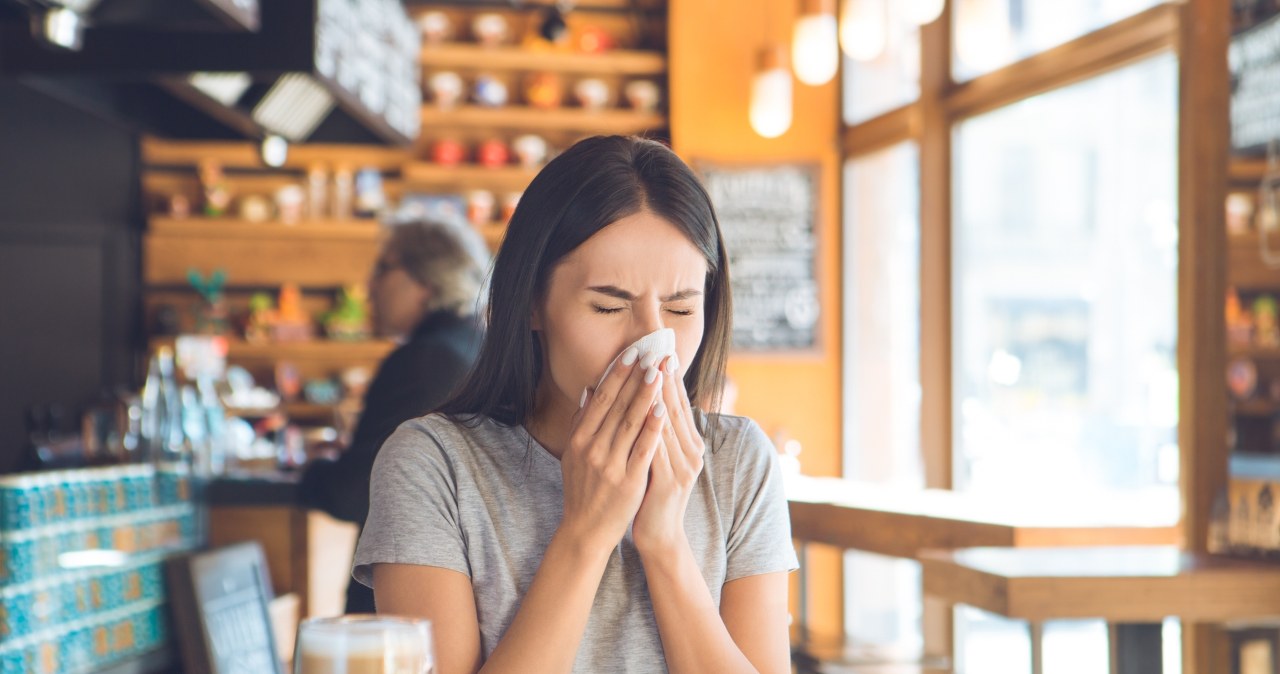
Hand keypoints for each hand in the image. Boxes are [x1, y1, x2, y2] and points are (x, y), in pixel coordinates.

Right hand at [559, 347, 666, 554]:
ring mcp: (611, 465)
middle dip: (634, 378)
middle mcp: (593, 449)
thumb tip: (589, 389)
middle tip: (649, 353)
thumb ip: (581, 422)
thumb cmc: (582, 489)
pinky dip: (653, 427)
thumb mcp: (574, 454)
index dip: (616, 375)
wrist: (586, 530)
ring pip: (631, 423)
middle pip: (617, 406)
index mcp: (579, 440)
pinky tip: (663, 409)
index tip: (630, 353)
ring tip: (658, 372)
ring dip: (646, 395)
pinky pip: (644, 449)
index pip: (600, 400)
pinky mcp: (629, 480)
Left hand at [633, 354, 704, 556]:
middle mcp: (691, 452)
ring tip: (652, 371)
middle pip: (676, 408)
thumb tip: (647, 401)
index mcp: (688, 445)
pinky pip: (659, 448)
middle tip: (659, 351)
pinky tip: (647, 410)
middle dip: (666, 378)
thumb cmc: (653, 494)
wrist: (659, 534)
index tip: (662, 352)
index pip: (679, 404)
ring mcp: (684, 467)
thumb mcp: (655, 458)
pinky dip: (653, 427)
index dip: (671, 378)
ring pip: (669, 424)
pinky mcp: (672, 481)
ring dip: (659, 396)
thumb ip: (653, 432)